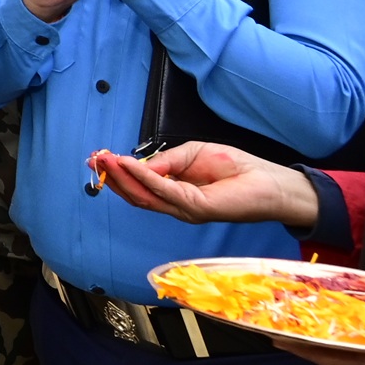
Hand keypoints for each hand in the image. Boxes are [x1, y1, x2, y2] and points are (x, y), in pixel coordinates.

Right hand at [89, 143, 319, 226]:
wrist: (270, 182)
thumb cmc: (237, 167)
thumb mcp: (192, 154)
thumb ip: (166, 161)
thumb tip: (138, 163)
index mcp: (175, 192)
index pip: (140, 187)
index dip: (118, 173)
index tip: (99, 158)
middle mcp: (176, 205)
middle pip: (136, 195)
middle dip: (113, 177)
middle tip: (94, 160)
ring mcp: (185, 209)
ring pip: (144, 197)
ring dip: (121, 177)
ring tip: (104, 160)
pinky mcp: (196, 208)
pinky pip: (163, 191)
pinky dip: (143, 176)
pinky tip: (129, 163)